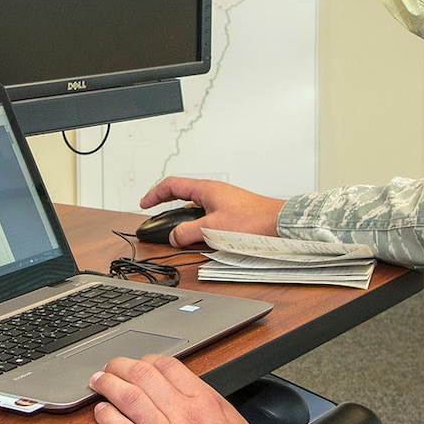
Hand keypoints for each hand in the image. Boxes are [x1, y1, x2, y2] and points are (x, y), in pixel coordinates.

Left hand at [90, 354, 283, 423]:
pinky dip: (108, 418)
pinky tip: (102, 413)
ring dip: (108, 386)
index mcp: (209, 404)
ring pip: (129, 399)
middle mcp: (186, 417)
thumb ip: (211, 409)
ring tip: (98, 383)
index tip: (138, 365)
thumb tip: (191, 397)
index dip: (146, 361)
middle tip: (110, 368)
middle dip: (120, 367)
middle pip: (143, 376)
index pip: (168, 366)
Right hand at [139, 177, 285, 247]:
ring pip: (194, 206)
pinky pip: (205, 213)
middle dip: (165, 206)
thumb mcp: (213, 229)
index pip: (172, 185)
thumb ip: (189, 233)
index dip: (154, 194)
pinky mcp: (230, 210)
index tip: (144, 203)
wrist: (279, 223)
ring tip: (177, 232)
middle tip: (154, 216)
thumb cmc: (253, 221)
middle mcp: (213, 191)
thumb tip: (173, 237)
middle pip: (181, 195)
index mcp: (206, 189)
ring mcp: (222, 200)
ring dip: (182, 217)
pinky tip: (199, 236)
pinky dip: (196, 222)